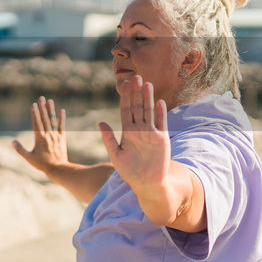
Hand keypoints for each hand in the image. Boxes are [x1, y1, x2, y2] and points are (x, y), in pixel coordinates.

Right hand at [12, 95, 68, 176]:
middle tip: (41, 98)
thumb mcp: (29, 158)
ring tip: (50, 100)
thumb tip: (12, 141)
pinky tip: (62, 110)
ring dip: (51, 110)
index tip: (33, 104)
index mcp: (39, 139)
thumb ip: (20, 149)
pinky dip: (61, 119)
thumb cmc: (42, 164)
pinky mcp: (62, 138)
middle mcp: (48, 135)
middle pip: (44, 119)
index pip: (36, 123)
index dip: (35, 113)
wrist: (58, 168)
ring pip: (53, 121)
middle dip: (42, 108)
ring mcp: (55, 136)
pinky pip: (62, 127)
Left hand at [98, 75, 169, 189]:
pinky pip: (161, 123)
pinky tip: (159, 102)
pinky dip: (160, 113)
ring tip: (147, 84)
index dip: (125, 98)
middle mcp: (139, 129)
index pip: (125, 111)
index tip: (123, 84)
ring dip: (148, 98)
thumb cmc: (130, 171)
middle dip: (136, 93)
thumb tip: (100, 122)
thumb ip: (108, 138)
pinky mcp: (162, 138)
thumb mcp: (116, 155)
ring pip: (149, 111)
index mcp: (127, 132)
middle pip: (137, 107)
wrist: (147, 183)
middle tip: (136, 78)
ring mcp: (151, 132)